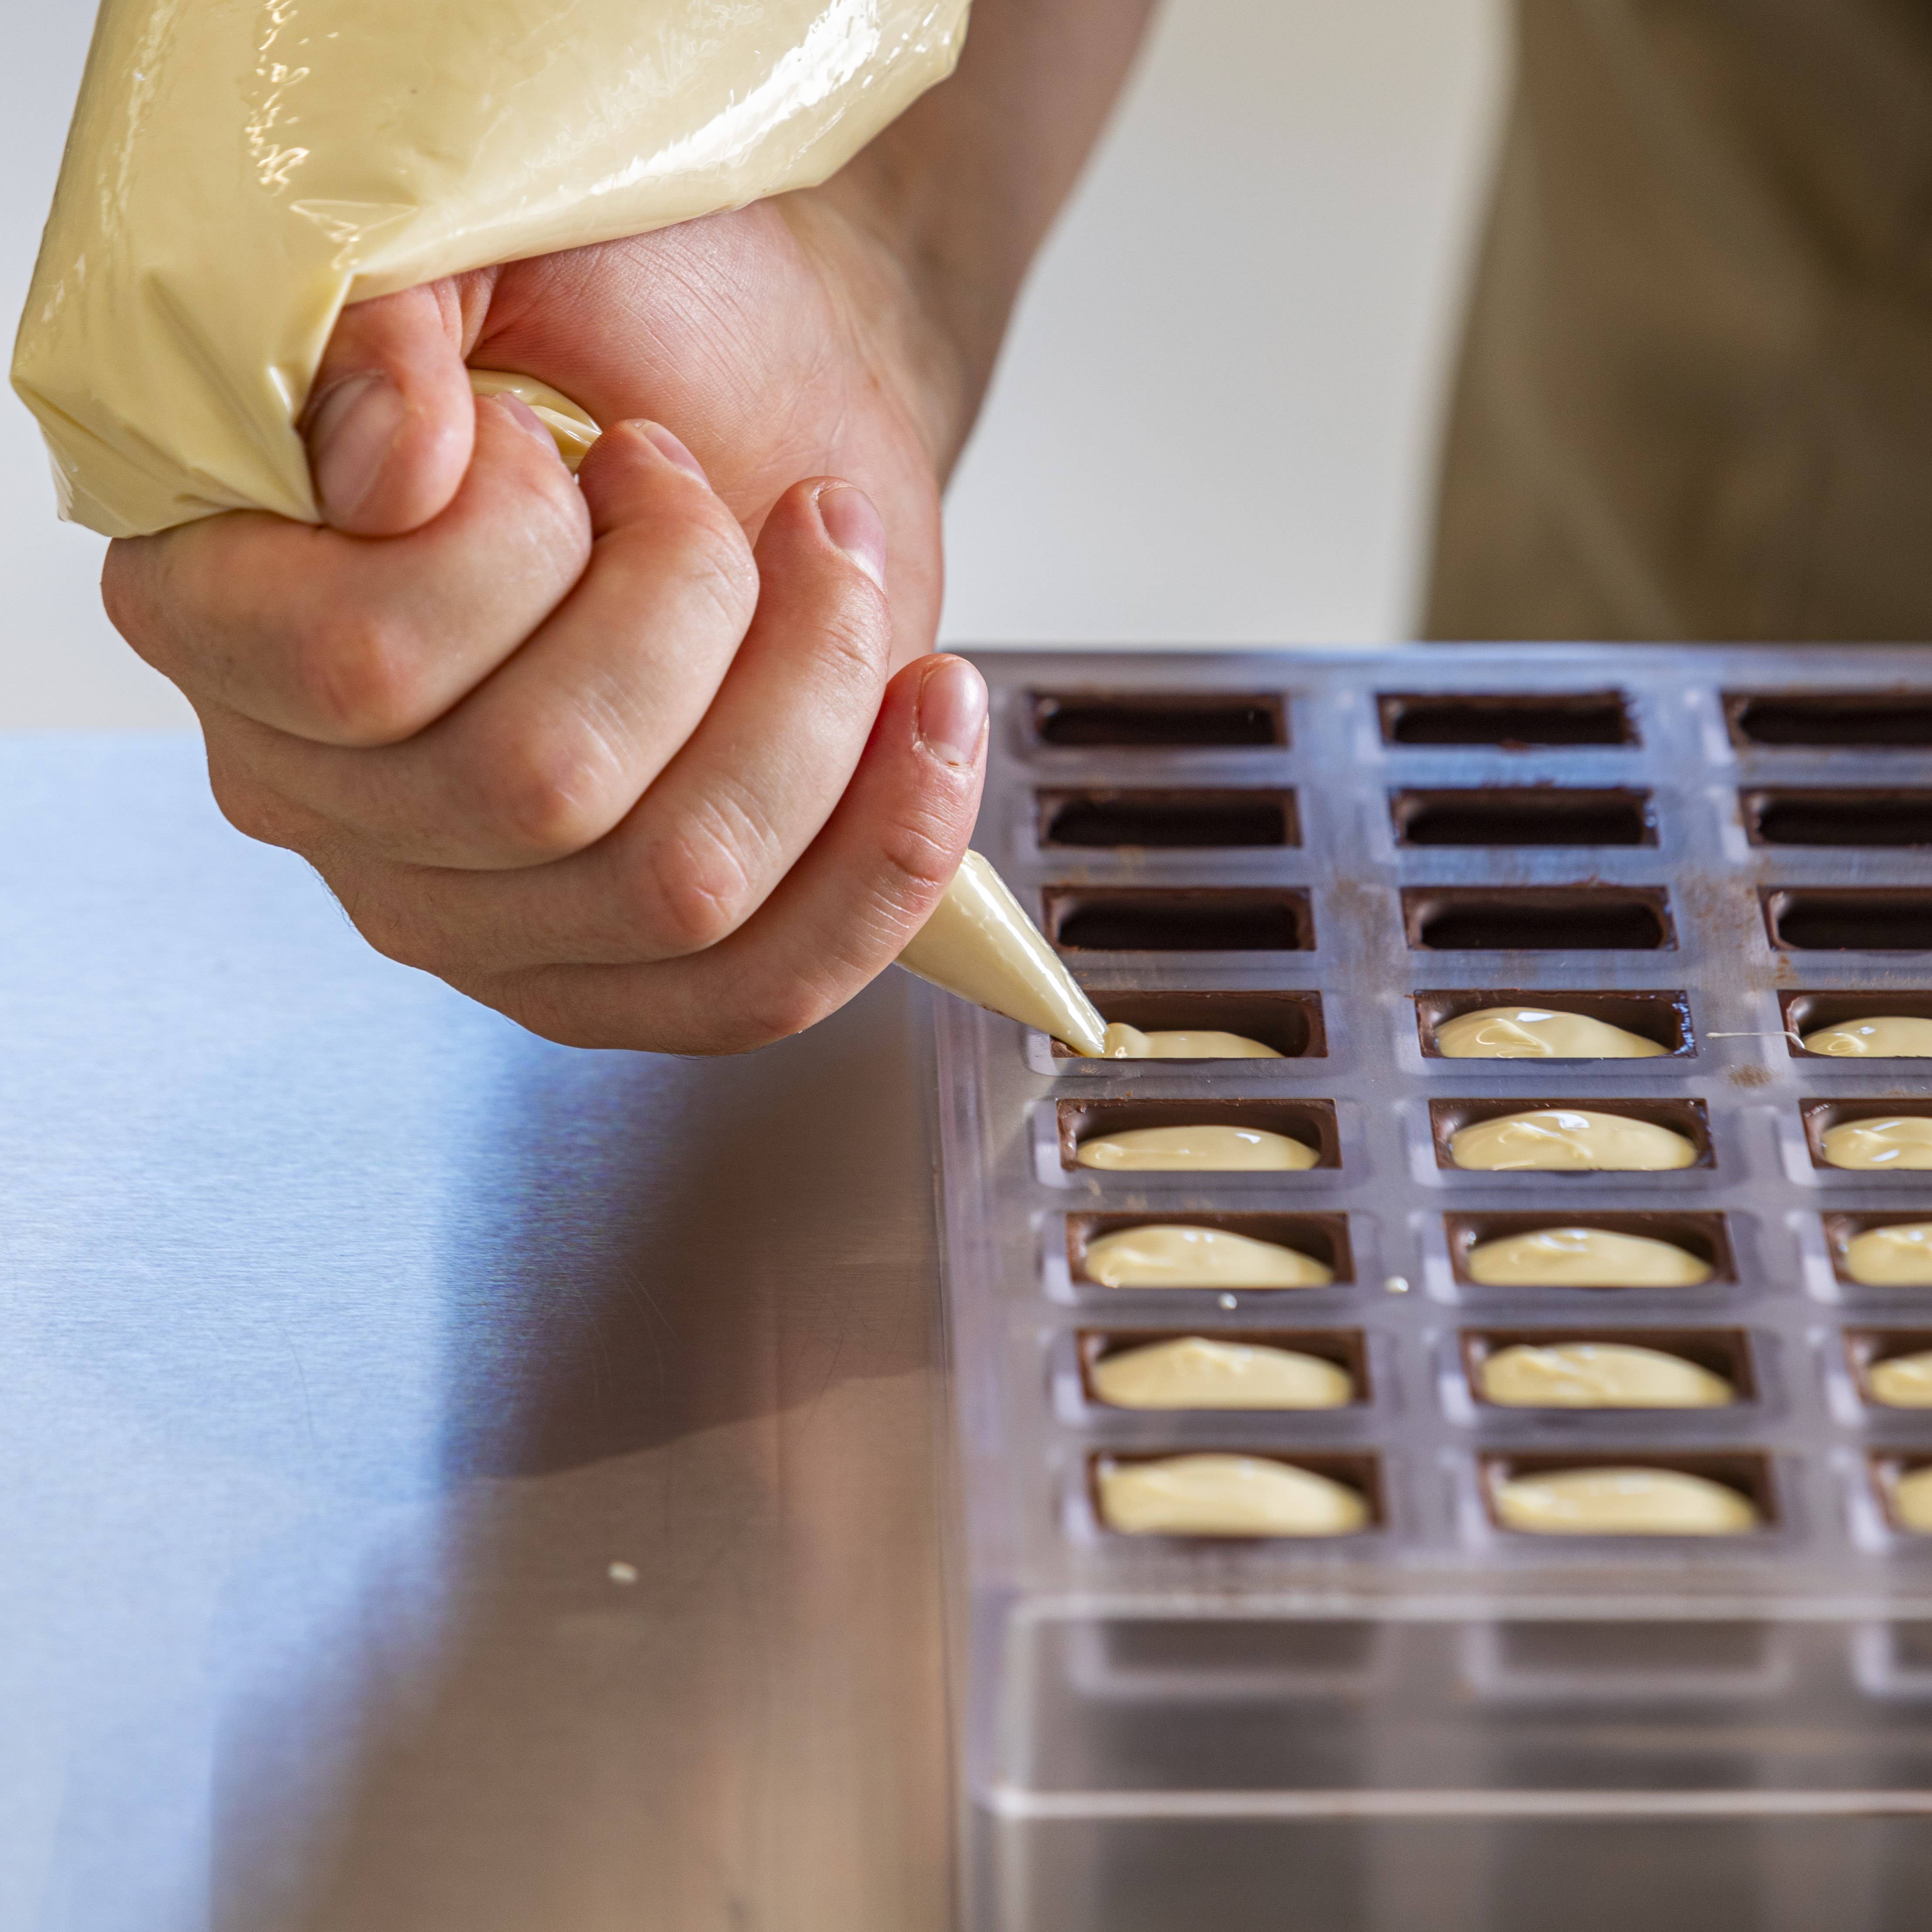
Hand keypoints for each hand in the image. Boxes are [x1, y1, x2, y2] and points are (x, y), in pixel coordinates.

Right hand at [100, 191, 989, 1052]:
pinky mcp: (639, 972)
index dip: (517, 539)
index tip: (572, 437)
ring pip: (677, 884)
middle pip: (544, 788)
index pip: (365, 664)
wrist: (764, 387)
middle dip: (689, 600)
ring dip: (805, 696)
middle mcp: (335, 800)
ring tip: (826, 563)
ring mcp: (487, 915)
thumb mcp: (496, 238)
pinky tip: (929, 709)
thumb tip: (390, 471)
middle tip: (710, 495)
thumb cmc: (631, 322)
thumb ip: (391, 316)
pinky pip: (768, 987)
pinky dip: (888, 850)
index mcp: (233, 623)